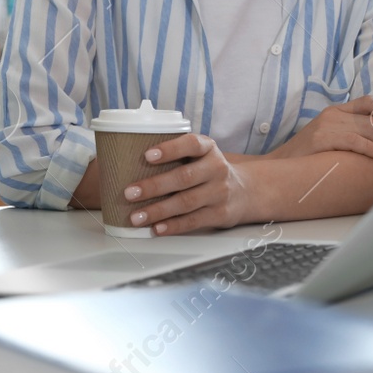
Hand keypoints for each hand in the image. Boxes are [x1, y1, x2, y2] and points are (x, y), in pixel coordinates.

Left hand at [123, 134, 253, 234]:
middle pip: (184, 177)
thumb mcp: (199, 155)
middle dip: (154, 186)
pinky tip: (156, 228)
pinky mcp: (220, 214)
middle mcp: (216, 168)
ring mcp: (219, 192)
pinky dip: (173, 226)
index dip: (169, 149)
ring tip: (136, 217)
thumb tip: (127, 160)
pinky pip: (193, 221)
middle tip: (129, 193)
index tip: (147, 155)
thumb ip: (175, 154)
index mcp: (208, 148)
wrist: (244, 191)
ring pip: (186, 202)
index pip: (190, 144)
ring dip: (158, 211)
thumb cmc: (208, 170)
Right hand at [270, 96, 372, 166]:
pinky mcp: (321, 138)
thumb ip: (350, 136)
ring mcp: (327, 125)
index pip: (369, 103)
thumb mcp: (330, 140)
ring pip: (368, 130)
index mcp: (337, 111)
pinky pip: (352, 140)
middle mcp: (334, 114)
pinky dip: (369, 148)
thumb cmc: (307, 158)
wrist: (278, 166)